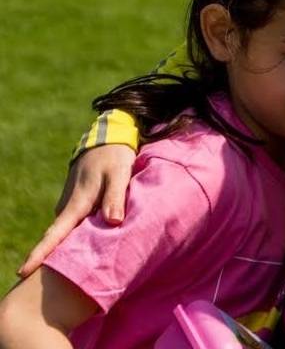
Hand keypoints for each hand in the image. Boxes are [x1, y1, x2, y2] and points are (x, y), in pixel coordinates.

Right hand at [18, 144, 135, 276]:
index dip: (40, 254)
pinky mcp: (79, 203)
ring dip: (67, 249)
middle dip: (48, 261)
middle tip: (45, 286)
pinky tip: (86, 249)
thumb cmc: (113, 156)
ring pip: (68, 233)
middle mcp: (69, 208)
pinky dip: (79, 236)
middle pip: (58, 240)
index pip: (55, 234)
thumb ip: (115, 197)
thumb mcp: (119, 174)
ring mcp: (72, 205)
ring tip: (70, 276)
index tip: (22, 272)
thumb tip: (113, 222)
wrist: (106, 139)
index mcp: (76, 204)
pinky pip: (76, 225)